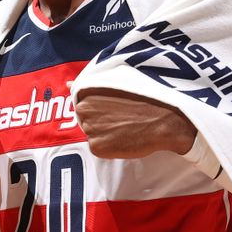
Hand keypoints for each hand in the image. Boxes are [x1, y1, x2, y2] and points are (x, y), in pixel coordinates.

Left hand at [75, 88, 195, 158]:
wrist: (164, 118)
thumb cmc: (144, 97)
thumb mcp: (114, 83)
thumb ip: (87, 84)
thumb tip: (67, 84)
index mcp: (87, 92)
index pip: (82, 104)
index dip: (100, 108)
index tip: (115, 108)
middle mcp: (83, 109)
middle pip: (85, 120)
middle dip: (99, 121)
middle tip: (122, 118)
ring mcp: (89, 128)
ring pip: (92, 134)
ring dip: (105, 134)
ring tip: (125, 127)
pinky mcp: (96, 146)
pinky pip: (99, 148)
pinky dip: (110, 147)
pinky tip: (125, 139)